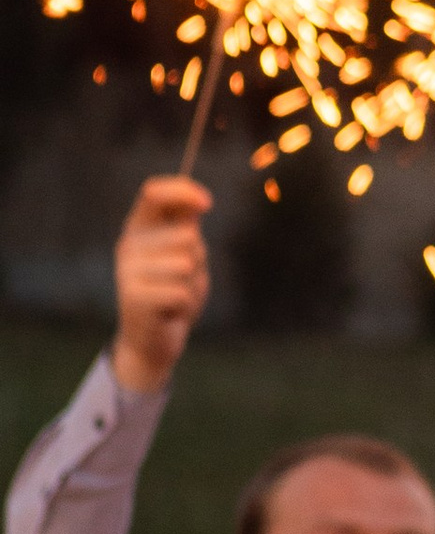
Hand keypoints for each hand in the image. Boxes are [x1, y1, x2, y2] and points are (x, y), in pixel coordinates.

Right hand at [113, 177, 211, 394]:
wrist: (152, 342)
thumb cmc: (172, 293)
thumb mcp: (184, 255)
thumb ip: (187, 227)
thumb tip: (198, 200)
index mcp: (138, 227)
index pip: (153, 193)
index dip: (183, 191)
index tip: (208, 203)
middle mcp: (128, 244)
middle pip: (185, 234)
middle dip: (197, 260)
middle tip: (182, 279)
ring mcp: (127, 270)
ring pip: (185, 264)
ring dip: (191, 284)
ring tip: (175, 295)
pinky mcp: (133, 296)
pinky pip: (180, 292)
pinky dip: (184, 305)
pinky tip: (169, 311)